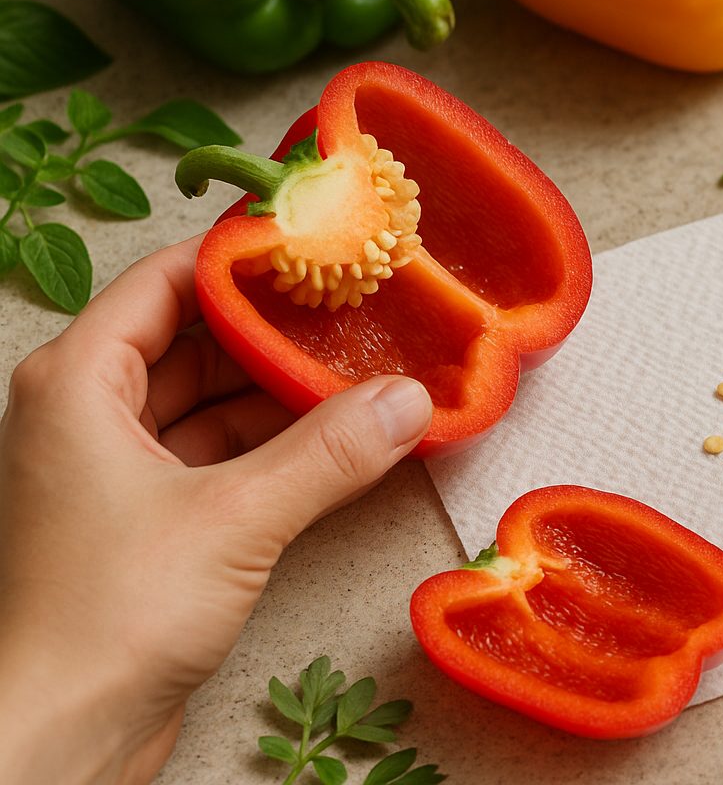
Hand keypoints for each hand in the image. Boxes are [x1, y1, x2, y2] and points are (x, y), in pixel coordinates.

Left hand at [0, 237, 432, 784]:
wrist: (54, 739)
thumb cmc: (106, 616)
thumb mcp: (235, 518)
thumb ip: (328, 453)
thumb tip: (407, 399)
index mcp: (78, 384)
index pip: (164, 283)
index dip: (240, 262)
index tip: (316, 248)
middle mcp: (86, 418)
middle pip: (195, 344)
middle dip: (279, 336)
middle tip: (362, 316)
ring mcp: (112, 476)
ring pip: (210, 408)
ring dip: (284, 400)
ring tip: (366, 381)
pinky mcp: (142, 528)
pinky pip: (216, 464)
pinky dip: (274, 454)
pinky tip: (339, 449)